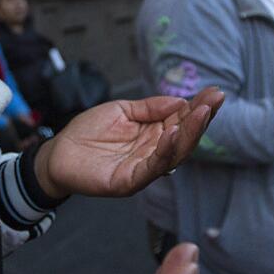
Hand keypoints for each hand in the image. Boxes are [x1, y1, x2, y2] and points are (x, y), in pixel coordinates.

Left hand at [33, 87, 224, 198]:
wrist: (58, 153)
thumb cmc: (88, 132)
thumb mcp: (122, 110)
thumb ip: (150, 108)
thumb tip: (180, 101)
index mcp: (155, 135)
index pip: (183, 121)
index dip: (199, 107)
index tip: (215, 92)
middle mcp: (154, 153)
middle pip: (185, 137)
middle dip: (202, 118)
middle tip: (216, 100)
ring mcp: (144, 169)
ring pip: (175, 153)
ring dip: (190, 133)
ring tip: (201, 113)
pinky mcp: (129, 181)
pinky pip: (152, 168)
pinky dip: (165, 151)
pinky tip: (173, 133)